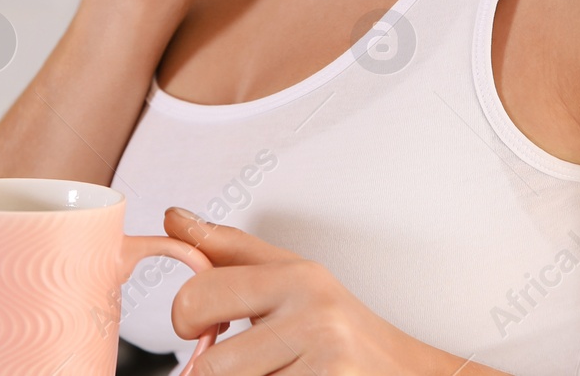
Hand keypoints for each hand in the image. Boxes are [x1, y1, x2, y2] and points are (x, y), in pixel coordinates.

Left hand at [162, 208, 473, 375]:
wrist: (406, 372)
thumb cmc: (340, 326)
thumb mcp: (289, 276)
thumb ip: (227, 250)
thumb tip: (173, 219)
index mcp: (297, 278)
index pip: (199, 296)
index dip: (184, 320)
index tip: (197, 328)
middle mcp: (314, 317)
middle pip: (211, 366)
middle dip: (217, 373)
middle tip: (246, 363)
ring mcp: (326, 363)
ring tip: (279, 371)